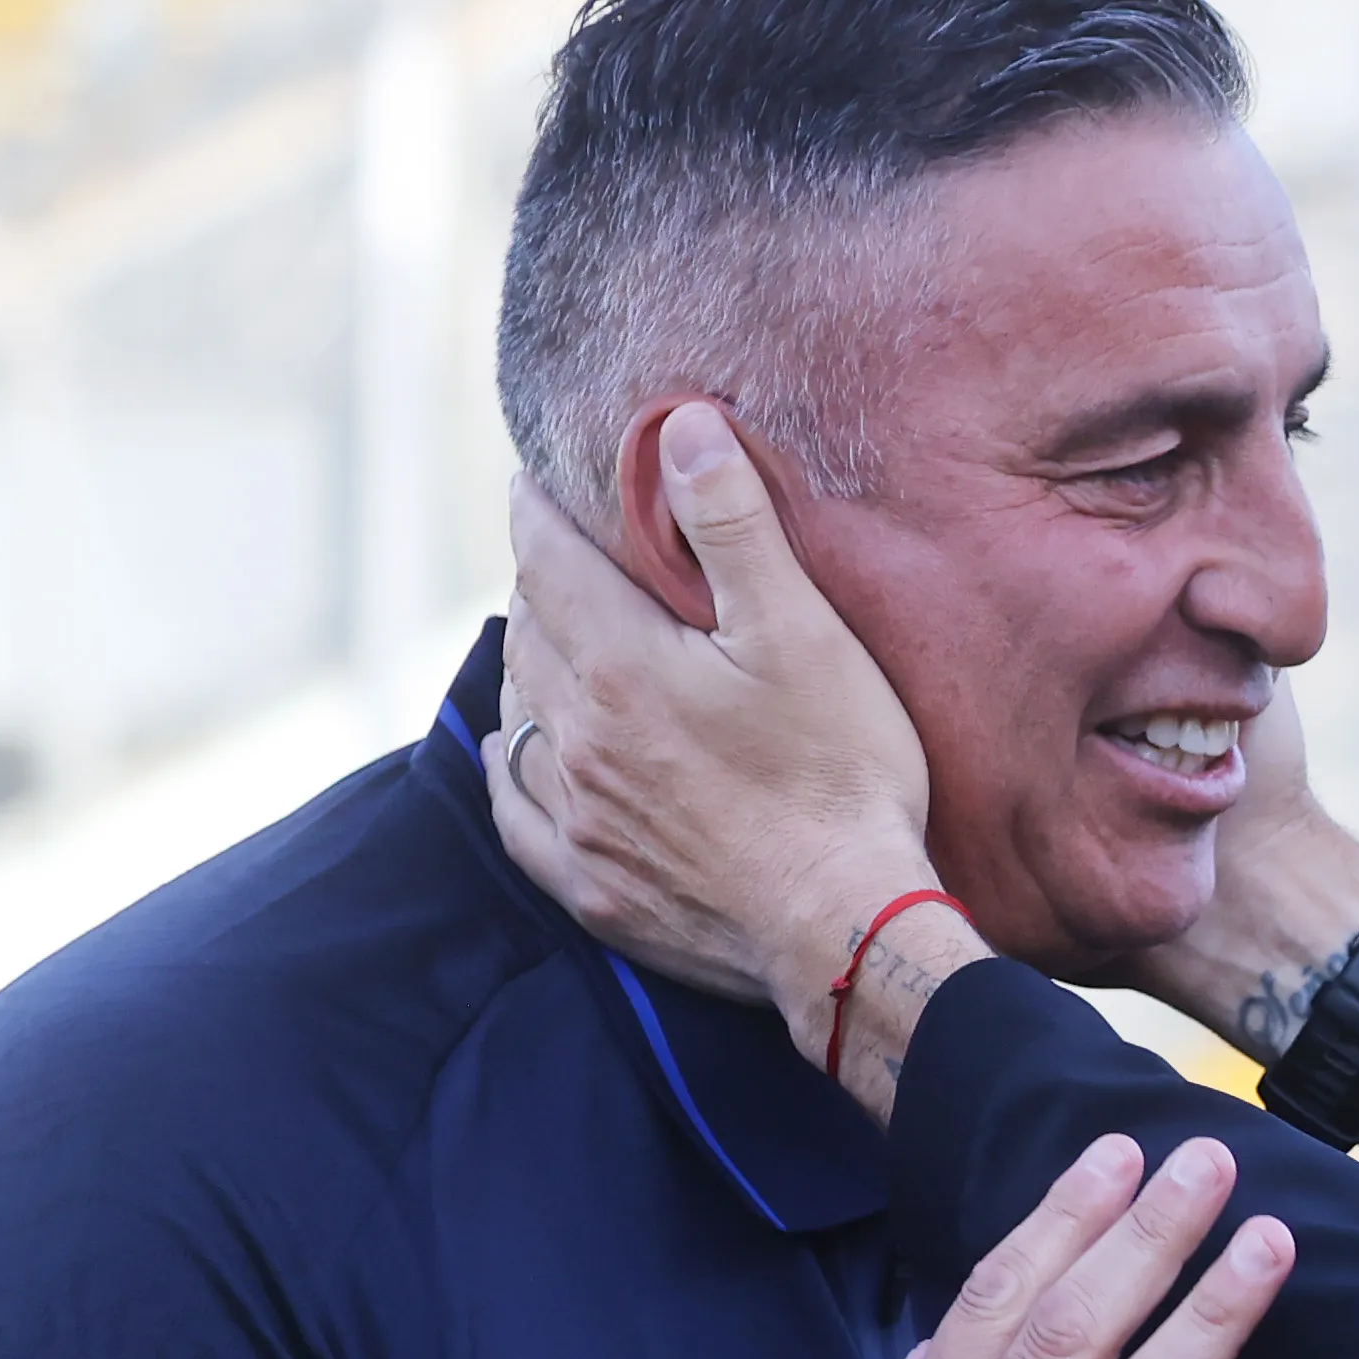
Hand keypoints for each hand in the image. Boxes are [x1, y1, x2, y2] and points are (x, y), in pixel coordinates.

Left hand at [493, 404, 937, 1031]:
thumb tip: (679, 428)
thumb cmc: (840, 776)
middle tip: (566, 562)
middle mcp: (577, 738)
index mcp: (620, 665)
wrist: (846, 929)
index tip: (534, 483)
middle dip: (542, 586)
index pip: (547, 560)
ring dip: (530, 671)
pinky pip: (517, 812)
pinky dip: (513, 768)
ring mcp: (579, 817)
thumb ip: (733, 526)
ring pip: (518, 717)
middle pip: (529, 633)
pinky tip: (524, 756)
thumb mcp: (802, 633)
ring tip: (556, 647)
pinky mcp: (590, 885)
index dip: (538, 512)